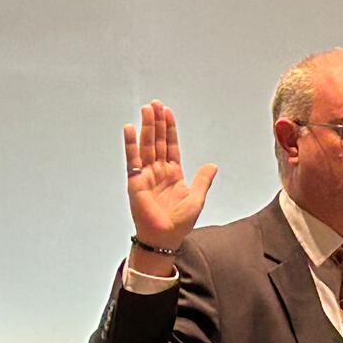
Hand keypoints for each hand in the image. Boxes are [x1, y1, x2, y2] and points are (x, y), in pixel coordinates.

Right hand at [124, 100, 217, 257]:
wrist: (165, 238)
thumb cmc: (180, 222)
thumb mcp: (196, 198)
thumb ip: (203, 180)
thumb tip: (212, 165)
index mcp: (173, 174)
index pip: (171, 146)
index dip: (170, 129)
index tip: (167, 112)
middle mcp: (158, 171)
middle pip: (158, 141)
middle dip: (157, 123)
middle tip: (155, 104)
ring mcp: (146, 175)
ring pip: (146, 146)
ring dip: (146, 128)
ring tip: (146, 109)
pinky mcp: (135, 181)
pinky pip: (132, 159)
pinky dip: (131, 144)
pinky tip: (129, 129)